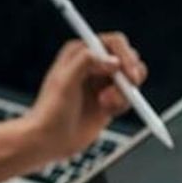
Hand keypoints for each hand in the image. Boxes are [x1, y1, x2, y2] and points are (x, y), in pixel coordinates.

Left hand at [24, 33, 146, 163]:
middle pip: (128, 58)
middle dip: (130, 73)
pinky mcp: (109, 101)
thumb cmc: (51, 111)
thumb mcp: (65, 82)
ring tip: (106, 103)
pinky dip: (123, 104)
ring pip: (131, 79)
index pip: (113, 42)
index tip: (126, 72)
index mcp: (80, 53)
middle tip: (127, 87)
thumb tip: (114, 61)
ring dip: (125, 92)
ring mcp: (102, 83)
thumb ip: (86, 63)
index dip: (124, 54)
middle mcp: (94, 64)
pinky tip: (107, 111)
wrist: (49, 140)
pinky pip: (129, 97)